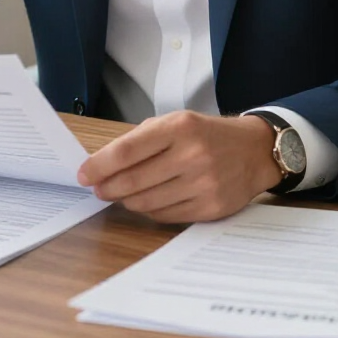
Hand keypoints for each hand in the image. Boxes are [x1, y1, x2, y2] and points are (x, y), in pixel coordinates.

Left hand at [76, 110, 281, 222]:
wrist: (253, 151)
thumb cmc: (206, 134)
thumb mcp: (177, 122)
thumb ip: (141, 140)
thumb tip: (103, 164)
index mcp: (180, 127)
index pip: (128, 150)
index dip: (100, 165)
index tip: (84, 174)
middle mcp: (192, 155)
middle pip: (133, 180)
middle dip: (107, 187)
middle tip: (98, 189)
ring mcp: (203, 184)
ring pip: (146, 203)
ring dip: (126, 200)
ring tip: (121, 194)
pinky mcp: (210, 208)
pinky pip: (165, 216)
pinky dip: (149, 210)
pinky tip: (146, 201)